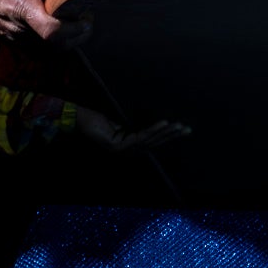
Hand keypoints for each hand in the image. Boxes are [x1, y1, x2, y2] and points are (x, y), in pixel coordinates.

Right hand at [0, 0, 85, 44]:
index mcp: (22, 7)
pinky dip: (54, 44)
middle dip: (77, 35)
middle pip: (56, 43)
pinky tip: (62, 29)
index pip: (51, 30)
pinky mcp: (14, 40)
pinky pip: (39, 49)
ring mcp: (15, 37)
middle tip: (88, 19)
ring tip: (79, 23)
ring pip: (49, 49)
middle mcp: (19, 27)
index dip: (74, 29)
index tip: (87, 17)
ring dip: (67, 41)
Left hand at [73, 106, 191, 153]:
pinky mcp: (117, 147)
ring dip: (166, 132)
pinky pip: (139, 137)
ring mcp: (122, 151)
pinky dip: (153, 129)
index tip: (184, 129)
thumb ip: (134, 124)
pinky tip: (164, 123)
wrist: (79, 118)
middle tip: (188, 129)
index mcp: (129, 145)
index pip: (153, 141)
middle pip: (154, 143)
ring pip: (149, 141)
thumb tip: (153, 115)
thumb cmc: (97, 118)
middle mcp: (127, 151)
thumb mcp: (120, 120)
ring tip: (179, 125)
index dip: (169, 136)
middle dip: (172, 135)